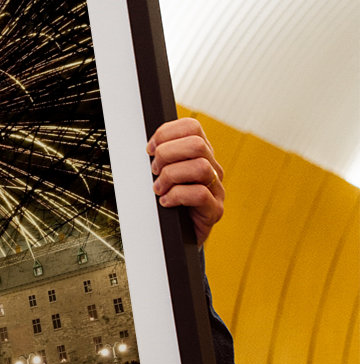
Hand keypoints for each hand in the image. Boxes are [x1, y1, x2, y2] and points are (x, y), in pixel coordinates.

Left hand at [147, 117, 224, 245]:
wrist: (177, 236)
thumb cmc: (168, 201)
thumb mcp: (162, 174)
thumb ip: (161, 158)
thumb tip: (148, 147)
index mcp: (200, 154)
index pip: (192, 127)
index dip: (167, 133)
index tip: (150, 149)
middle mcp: (212, 168)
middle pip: (197, 144)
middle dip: (167, 154)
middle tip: (154, 170)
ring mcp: (216, 189)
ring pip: (200, 167)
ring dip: (171, 176)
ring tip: (159, 188)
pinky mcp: (215, 210)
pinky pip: (199, 194)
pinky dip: (176, 196)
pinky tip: (166, 202)